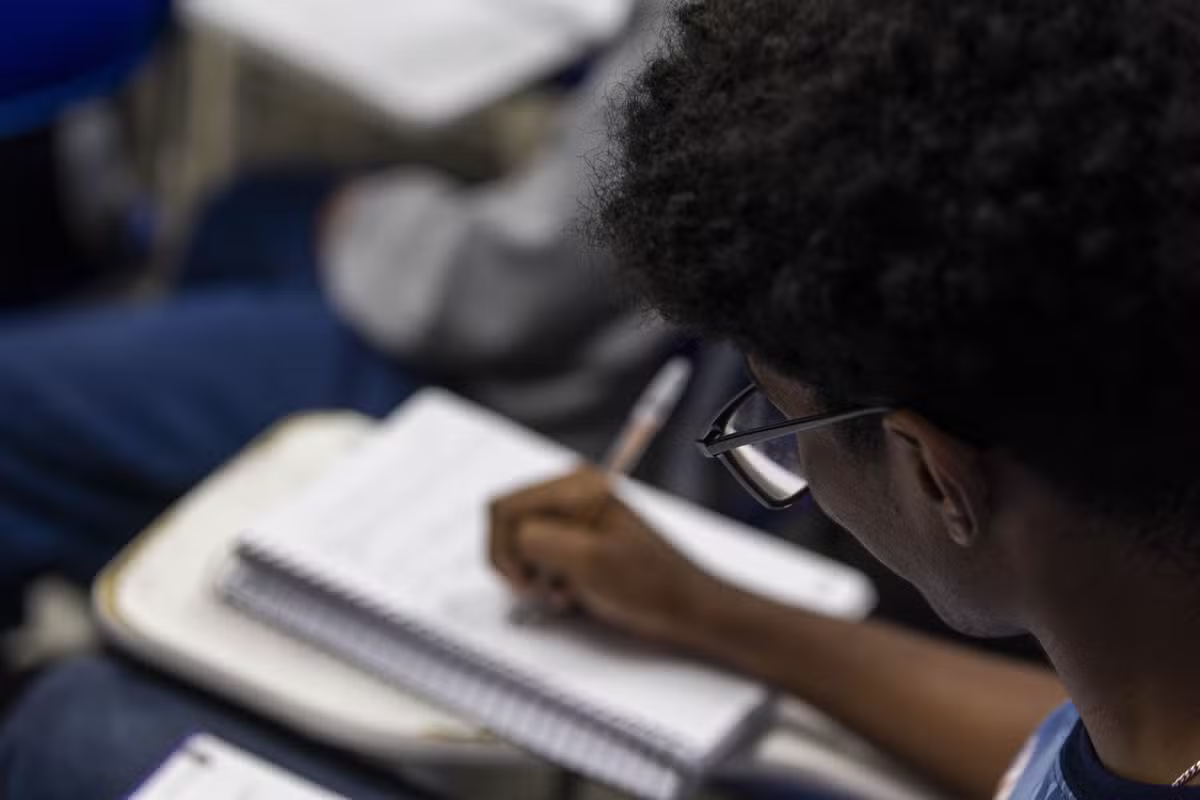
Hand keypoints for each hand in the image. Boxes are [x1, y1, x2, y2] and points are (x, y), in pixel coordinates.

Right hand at [489, 467, 729, 647]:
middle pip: (506, 521)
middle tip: (536, 586)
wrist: (685, 608)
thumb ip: (540, 539)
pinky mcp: (576, 540)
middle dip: (514, 560)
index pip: (505, 507)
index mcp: (578, 485)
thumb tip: (512, 538)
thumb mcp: (590, 561)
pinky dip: (542, 578)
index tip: (523, 579)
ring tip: (558, 590)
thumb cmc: (652, 585)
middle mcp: (573, 492)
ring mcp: (574, 516)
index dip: (504, 549)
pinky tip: (567, 591)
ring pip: (517, 541)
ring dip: (529, 573)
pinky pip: (536, 554)